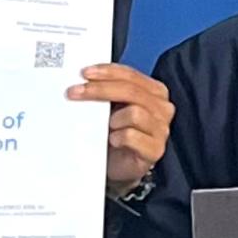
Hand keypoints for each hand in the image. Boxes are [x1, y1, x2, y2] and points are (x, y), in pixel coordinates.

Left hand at [77, 63, 172, 186]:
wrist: (118, 165)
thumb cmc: (116, 132)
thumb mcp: (112, 107)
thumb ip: (107, 91)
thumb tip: (85, 79)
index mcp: (154, 92)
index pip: (130, 75)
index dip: (106, 72)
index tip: (84, 73)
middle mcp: (162, 108)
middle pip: (130, 91)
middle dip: (99, 90)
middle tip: (75, 93)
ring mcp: (161, 129)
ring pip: (134, 113)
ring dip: (113, 119)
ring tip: (105, 127)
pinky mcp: (155, 150)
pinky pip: (132, 136)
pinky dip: (118, 137)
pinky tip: (112, 140)